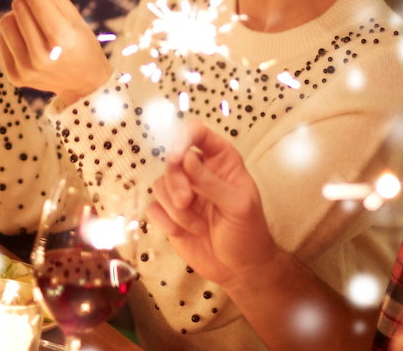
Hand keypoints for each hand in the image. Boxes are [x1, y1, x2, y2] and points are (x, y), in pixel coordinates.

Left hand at [0, 0, 112, 100]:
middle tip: (42, 3)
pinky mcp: (15, 76)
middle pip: (19, 5)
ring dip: (19, 16)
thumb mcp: (73, 15)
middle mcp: (42, 56)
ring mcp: (26, 69)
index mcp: (62, 38)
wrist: (84, 84)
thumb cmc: (81, 43)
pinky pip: (2, 38)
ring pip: (6, 19)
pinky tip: (31, 44)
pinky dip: (14, 35)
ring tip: (37, 28)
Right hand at [147, 118, 278, 289]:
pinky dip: (166, 222)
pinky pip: (154, 209)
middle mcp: (199, 172)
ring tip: (196, 225)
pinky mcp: (170, 215)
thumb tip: (185, 158)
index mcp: (222, 161)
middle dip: (175, 181)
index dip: (183, 138)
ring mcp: (182, 193)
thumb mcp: (238, 205)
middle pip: (171, 159)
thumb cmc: (248, 233)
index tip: (176, 156)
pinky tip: (185, 233)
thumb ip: (211, 181)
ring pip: (159, 184)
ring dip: (175, 208)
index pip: (198, 133)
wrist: (240, 270)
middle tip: (185, 201)